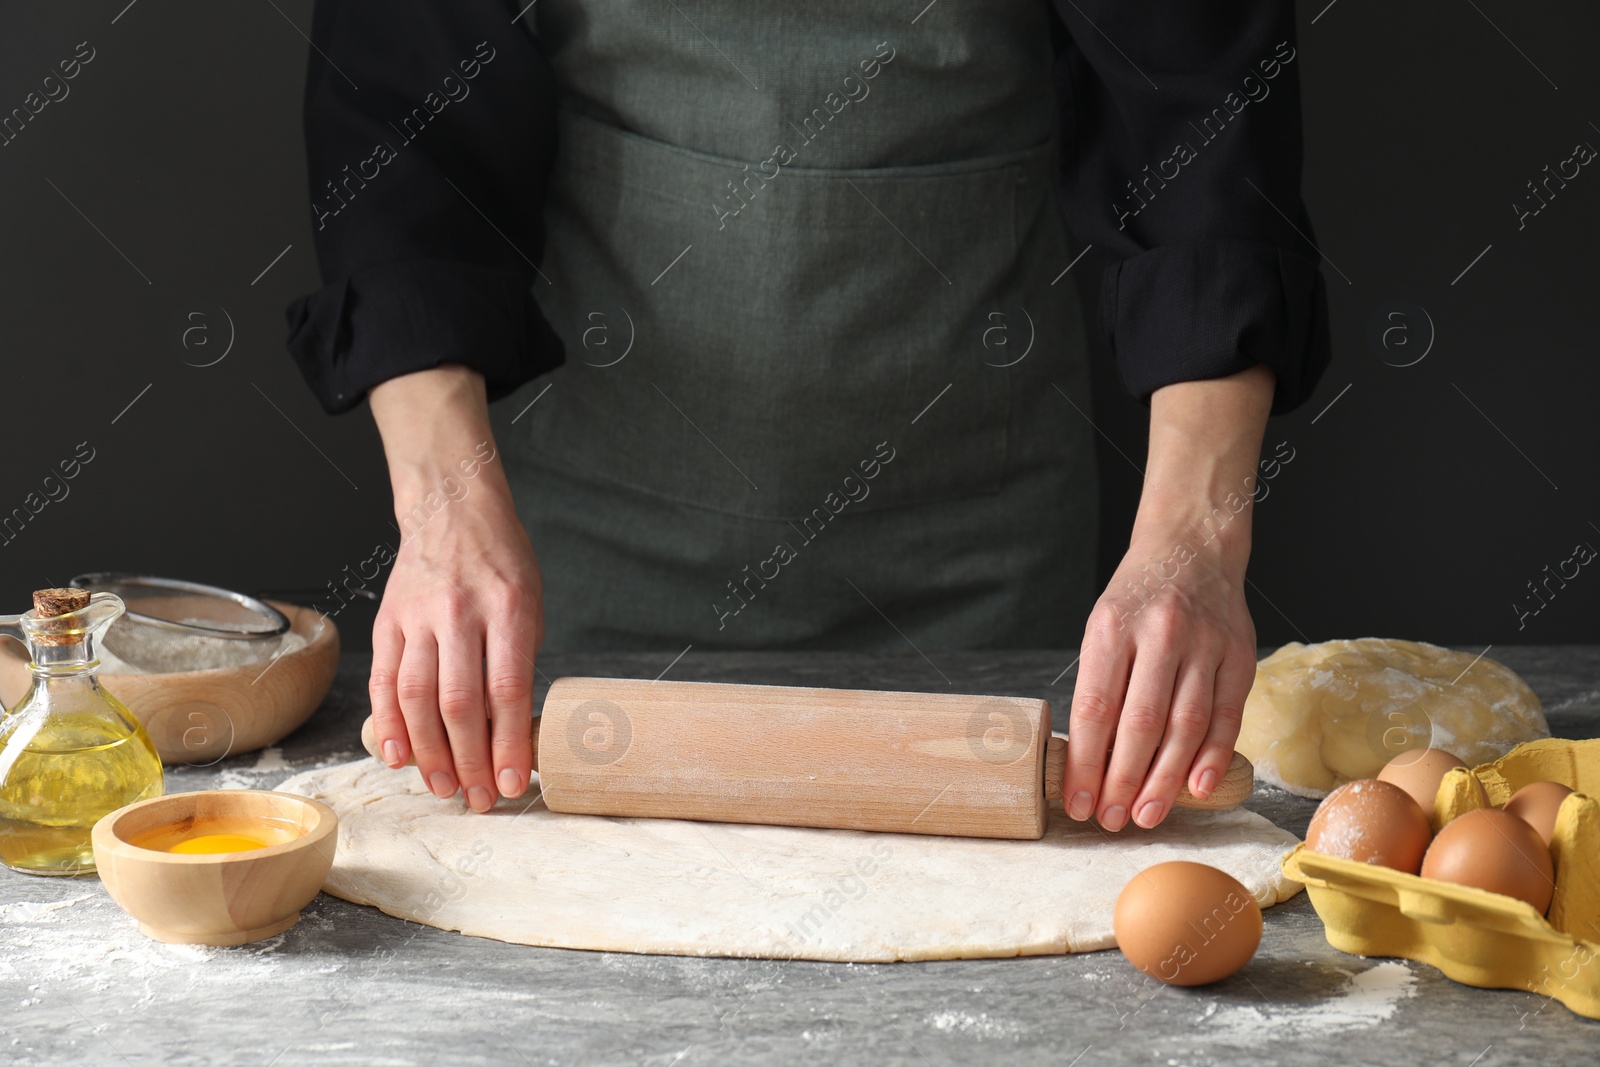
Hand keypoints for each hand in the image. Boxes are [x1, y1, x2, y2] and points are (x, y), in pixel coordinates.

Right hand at [366, 366, 542, 812]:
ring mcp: (418, 617)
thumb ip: (519, 661)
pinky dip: (390, 725)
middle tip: (477, 799)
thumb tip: (513, 733)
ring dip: (429, 753)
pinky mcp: (387, 622)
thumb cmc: (501, 563)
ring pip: (417, 698)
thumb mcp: (531, 604)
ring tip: (443, 787)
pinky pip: (385, 682)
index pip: (507, 689)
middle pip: (459, 703)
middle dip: (469, 761)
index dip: (508, 743)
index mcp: (507, 607)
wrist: (451, 510)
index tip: (511, 783)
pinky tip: (399, 756)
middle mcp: (459, 612)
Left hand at [1064, 363, 1274, 829]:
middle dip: (1123, 781)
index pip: (1096, 708)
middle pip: (1140, 724)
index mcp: (1113, 628)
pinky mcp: (1240, 656)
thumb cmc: (1137, 600)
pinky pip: (1225, 716)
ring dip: (1165, 780)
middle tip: (1111, 819)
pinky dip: (1211, 757)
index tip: (1077, 801)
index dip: (1086, 763)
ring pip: (1184, 726)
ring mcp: (1205, 645)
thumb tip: (1089, 762)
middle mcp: (1160, 635)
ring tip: (1146, 814)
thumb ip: (1101, 687)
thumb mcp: (1102, 629)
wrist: (1192, 550)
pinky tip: (1196, 788)